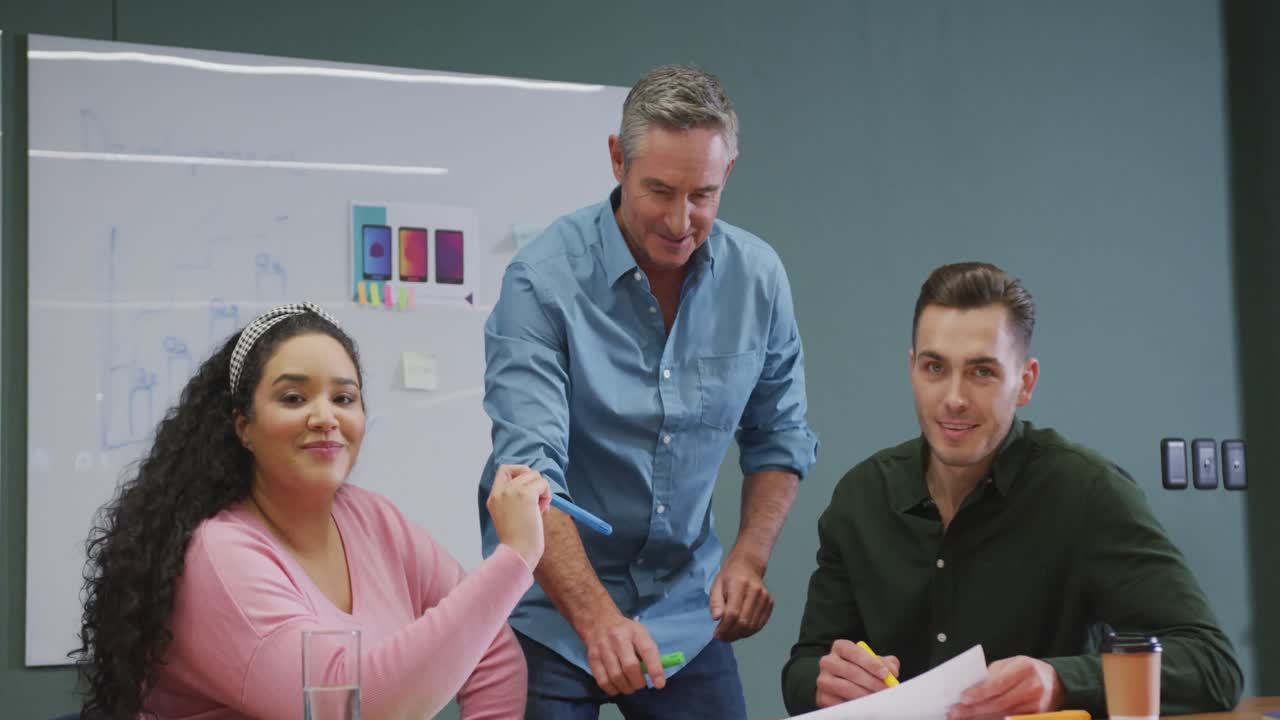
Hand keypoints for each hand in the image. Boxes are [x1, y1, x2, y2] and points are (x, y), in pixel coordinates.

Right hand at [486, 464, 550, 570]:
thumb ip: (517, 498)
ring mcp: (512, 491)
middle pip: (524, 470)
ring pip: (535, 475)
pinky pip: (543, 483)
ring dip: (542, 489)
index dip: (519, 473)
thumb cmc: (518, 540)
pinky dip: (547, 494)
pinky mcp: (525, 494)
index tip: (528, 487)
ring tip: (539, 509)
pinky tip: (543, 509)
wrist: (518, 552)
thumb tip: (537, 481)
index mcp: (494, 497)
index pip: (504, 470)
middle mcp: (500, 491)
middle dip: (534, 483)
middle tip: (536, 502)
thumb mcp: (511, 515)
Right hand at [577, 610, 666, 694]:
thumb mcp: (640, 633)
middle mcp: (618, 638)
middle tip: (641, 685)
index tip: (659, 684)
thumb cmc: (625, 631)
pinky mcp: (592, 658)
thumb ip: (648, 652)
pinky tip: (617, 687)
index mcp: (635, 632)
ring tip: (630, 687)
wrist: (598, 621)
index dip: (655, 669)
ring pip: (615, 676)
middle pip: (630, 666)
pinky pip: (602, 681)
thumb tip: (655, 676)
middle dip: (638, 682)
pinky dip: (612, 689)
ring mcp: (603, 648)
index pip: (647, 650)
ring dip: (626, 688)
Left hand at [709, 553, 772, 640]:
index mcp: (739, 584)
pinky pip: (760, 624)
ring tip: (729, 636)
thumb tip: (716, 618)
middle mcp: (755, 591)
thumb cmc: (729, 577)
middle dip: (731, 634)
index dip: (724, 627)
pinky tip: (740, 632)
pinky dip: (750, 632)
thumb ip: (715, 602)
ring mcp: (765, 597)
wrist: (748, 566)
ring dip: (740, 635)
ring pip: (753, 625)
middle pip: (744, 621)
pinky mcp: (770, 603)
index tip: (717, 635)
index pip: (733, 612)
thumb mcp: (716, 586)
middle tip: (722, 638)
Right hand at [815, 639, 900, 707]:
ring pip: (845, 687)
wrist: (842, 687)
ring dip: (864, 694)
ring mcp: (823, 680)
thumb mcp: (873, 663)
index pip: (853, 651)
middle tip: (885, 689)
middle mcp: (827, 661)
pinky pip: (839, 702)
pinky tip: (865, 705)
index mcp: (840, 647)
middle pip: (850, 670)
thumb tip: (892, 671)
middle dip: (871, 681)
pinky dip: (855, 705)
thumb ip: (885, 663)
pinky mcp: (823, 697)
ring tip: (877, 698)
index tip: (885, 673)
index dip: (870, 662)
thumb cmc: (861, 671)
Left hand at [947, 656, 1063, 719]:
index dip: (980, 692)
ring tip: (961, 718)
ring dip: (980, 718)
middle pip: (999, 703)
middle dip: (974, 709)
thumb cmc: (1026, 670)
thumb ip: (992, 675)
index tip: (963, 698)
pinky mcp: (1037, 717)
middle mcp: (1033, 688)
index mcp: (1024, 668)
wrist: (1055, 681)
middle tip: (954, 712)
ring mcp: (1037, 705)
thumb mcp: (1010, 664)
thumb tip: (968, 689)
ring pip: (1004, 715)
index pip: (999, 684)